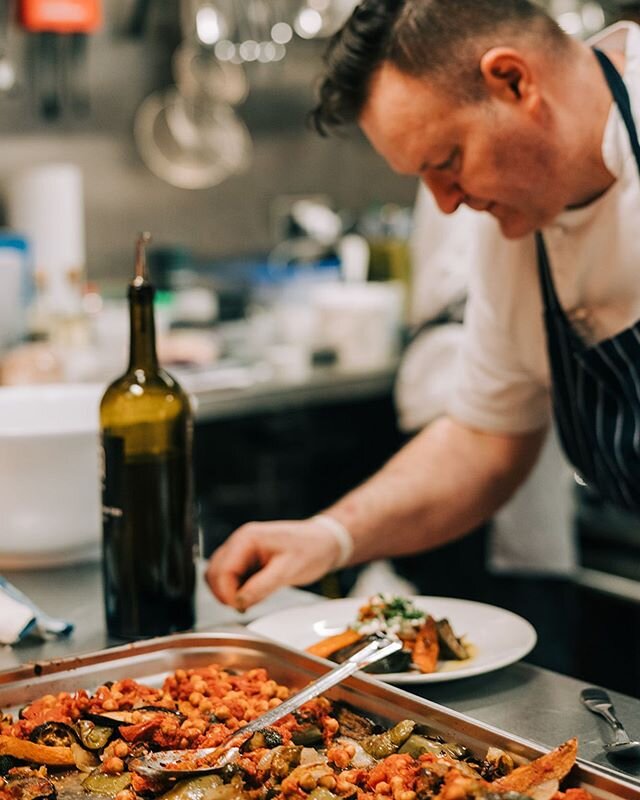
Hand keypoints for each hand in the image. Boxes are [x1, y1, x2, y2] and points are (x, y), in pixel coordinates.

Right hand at [205, 519, 341, 609]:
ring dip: (229, 592)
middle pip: (214, 572)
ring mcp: (242, 549)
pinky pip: (231, 577)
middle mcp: (240, 541)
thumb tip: (239, 602)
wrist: (325, 542)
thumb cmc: (311, 548)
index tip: (240, 607)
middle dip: (224, 593)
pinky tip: (254, 593)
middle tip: (244, 607)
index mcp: (247, 538)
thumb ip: (261, 586)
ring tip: (251, 599)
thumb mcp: (287, 570)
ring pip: (219, 575)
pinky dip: (237, 589)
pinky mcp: (247, 559)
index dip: (226, 593)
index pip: (221, 570)